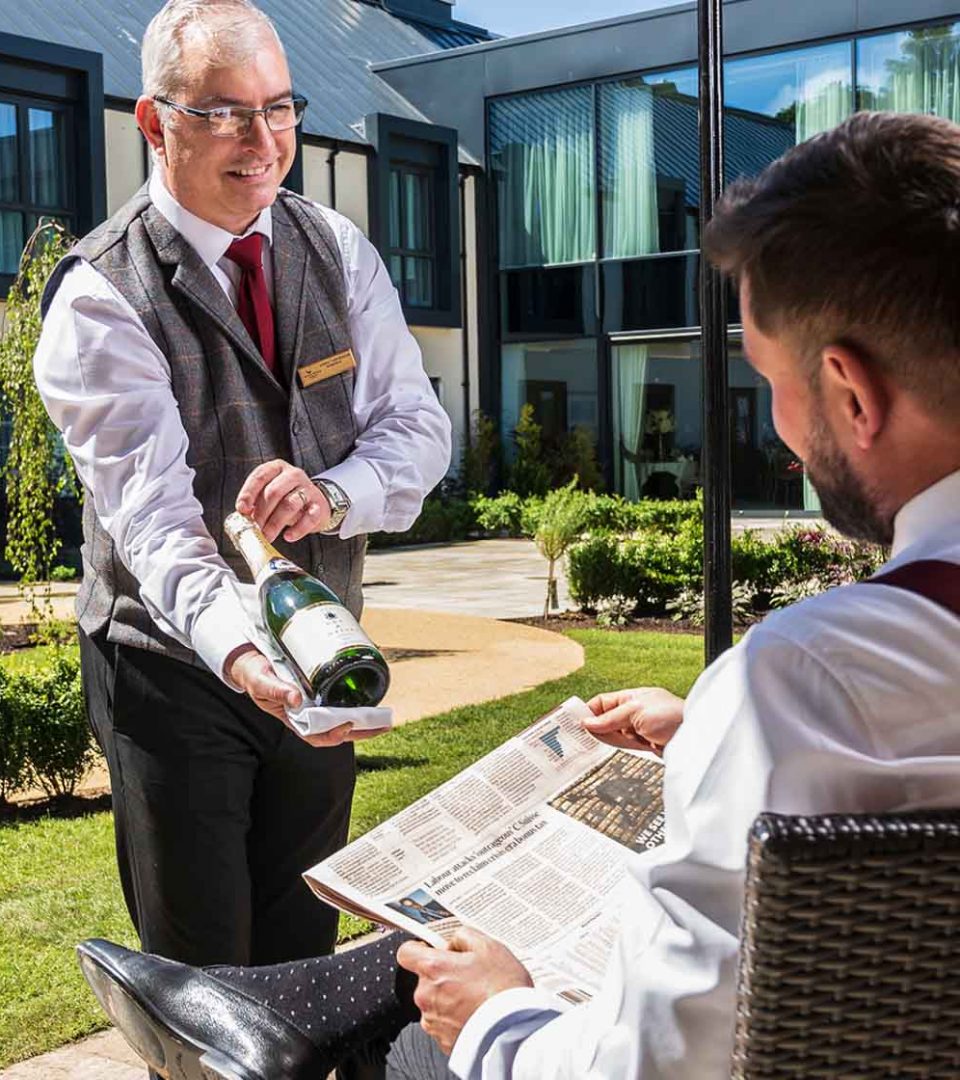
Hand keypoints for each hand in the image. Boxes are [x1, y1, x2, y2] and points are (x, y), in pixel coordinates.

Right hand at [225, 645, 381, 746]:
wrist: (253, 660)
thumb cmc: (254, 675)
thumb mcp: (261, 682)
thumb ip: (275, 690)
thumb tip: (295, 698)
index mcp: (294, 719)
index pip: (317, 736)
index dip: (334, 735)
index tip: (347, 725)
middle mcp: (309, 713)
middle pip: (339, 729)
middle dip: (362, 730)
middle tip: (383, 725)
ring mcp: (316, 702)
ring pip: (344, 716)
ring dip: (365, 718)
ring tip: (385, 716)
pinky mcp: (322, 687)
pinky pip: (342, 698)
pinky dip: (357, 699)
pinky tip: (372, 693)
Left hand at [235, 459, 331, 542]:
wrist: (315, 503)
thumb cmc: (286, 498)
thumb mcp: (270, 494)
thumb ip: (256, 502)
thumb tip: (244, 516)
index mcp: (276, 468)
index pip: (259, 476)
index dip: (248, 493)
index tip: (242, 509)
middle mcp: (293, 475)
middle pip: (274, 492)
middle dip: (261, 513)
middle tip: (255, 529)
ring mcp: (308, 489)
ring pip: (289, 505)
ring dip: (275, 523)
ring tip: (267, 536)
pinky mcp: (319, 506)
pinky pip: (309, 518)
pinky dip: (297, 529)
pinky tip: (288, 536)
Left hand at [397, 928, 532, 1054]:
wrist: (515, 1030)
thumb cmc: (503, 987)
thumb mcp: (488, 946)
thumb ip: (463, 935)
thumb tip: (453, 942)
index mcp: (433, 968)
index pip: (406, 952)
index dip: (419, 948)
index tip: (435, 950)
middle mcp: (426, 996)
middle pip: (424, 979)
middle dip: (443, 975)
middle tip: (470, 976)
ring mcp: (433, 1022)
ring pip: (434, 1002)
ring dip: (449, 998)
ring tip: (477, 998)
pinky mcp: (442, 1042)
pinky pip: (443, 1023)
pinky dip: (455, 1018)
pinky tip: (476, 1014)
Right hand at [583, 687, 684, 754]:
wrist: (698, 737)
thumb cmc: (673, 716)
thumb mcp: (636, 712)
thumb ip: (610, 718)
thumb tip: (588, 723)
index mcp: (632, 697)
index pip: (602, 702)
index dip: (588, 712)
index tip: (575, 723)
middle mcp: (635, 711)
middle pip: (606, 720)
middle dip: (597, 728)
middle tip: (579, 737)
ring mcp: (639, 728)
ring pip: (614, 734)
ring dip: (609, 738)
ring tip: (601, 742)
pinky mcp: (645, 743)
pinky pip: (625, 745)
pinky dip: (620, 747)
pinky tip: (619, 748)